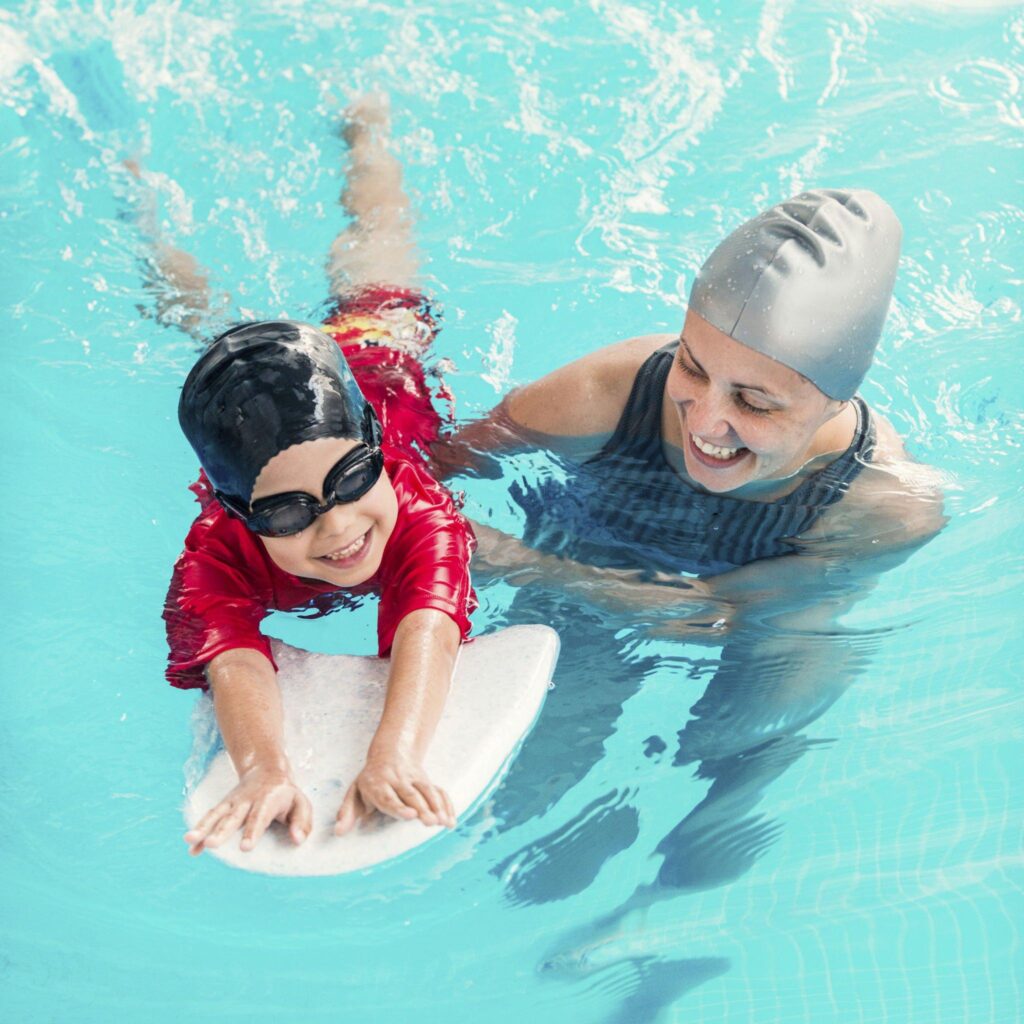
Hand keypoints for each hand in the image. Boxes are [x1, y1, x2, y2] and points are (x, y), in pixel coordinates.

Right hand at [184, 768, 312, 855]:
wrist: (267, 770)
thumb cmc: (286, 795)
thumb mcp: (301, 803)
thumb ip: (302, 822)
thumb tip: (297, 840)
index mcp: (268, 799)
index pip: (260, 816)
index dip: (252, 831)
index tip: (244, 847)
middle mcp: (247, 800)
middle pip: (233, 817)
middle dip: (222, 831)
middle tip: (211, 845)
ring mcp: (232, 803)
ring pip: (216, 815)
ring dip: (203, 827)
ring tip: (190, 840)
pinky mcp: (223, 806)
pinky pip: (209, 818)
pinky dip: (200, 831)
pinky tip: (191, 848)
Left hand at [335, 751, 455, 834]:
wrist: (391, 753)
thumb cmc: (370, 781)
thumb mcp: (354, 793)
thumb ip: (347, 813)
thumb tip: (338, 832)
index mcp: (377, 784)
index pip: (389, 797)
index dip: (399, 807)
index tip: (411, 815)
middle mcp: (397, 780)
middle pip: (411, 795)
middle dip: (423, 808)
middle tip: (431, 822)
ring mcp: (413, 778)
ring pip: (427, 791)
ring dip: (437, 806)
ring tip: (445, 822)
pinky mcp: (426, 780)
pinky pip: (438, 791)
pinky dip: (446, 804)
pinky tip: (451, 820)